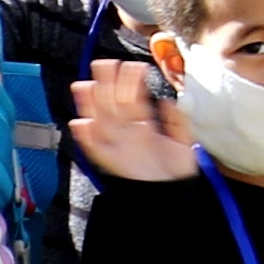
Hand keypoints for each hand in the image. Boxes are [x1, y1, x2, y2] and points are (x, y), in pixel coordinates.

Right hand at [67, 60, 200, 185]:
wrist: (172, 199)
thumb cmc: (175, 172)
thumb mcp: (183, 143)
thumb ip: (177, 122)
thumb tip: (166, 103)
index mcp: (143, 127)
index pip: (133, 100)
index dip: (129, 83)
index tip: (127, 65)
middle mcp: (128, 135)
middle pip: (113, 105)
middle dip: (107, 84)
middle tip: (103, 63)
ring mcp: (119, 148)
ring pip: (102, 122)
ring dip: (92, 104)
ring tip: (85, 85)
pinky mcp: (112, 163)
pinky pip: (96, 150)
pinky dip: (87, 138)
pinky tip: (80, 124)